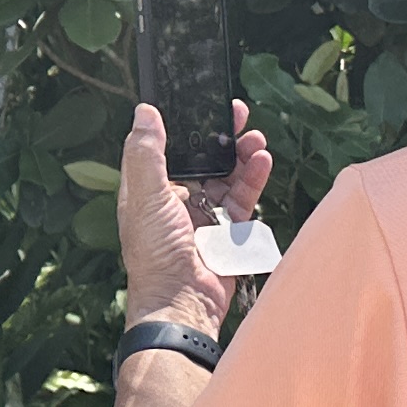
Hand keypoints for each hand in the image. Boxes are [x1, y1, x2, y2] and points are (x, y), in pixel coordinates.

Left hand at [118, 100, 273, 333]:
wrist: (183, 303)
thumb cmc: (156, 255)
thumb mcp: (146, 198)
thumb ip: (147, 155)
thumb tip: (144, 111)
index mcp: (150, 190)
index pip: (167, 147)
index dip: (183, 125)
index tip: (201, 104)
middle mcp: (175, 200)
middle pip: (202, 159)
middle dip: (220, 137)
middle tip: (239, 115)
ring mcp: (203, 216)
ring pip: (226, 176)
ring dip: (241, 156)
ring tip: (256, 139)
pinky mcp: (227, 231)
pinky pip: (243, 198)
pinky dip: (253, 179)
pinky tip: (262, 162)